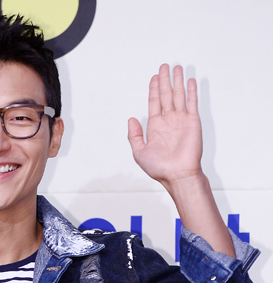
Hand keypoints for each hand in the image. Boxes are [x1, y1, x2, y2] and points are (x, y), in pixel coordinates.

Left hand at [128, 64, 202, 188]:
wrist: (178, 174)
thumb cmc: (159, 168)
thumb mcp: (139, 152)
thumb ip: (134, 135)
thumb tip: (131, 119)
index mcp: (156, 127)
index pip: (154, 102)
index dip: (154, 89)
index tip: (154, 77)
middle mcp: (169, 121)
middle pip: (166, 95)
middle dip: (165, 80)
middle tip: (164, 66)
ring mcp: (181, 120)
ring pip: (179, 95)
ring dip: (178, 81)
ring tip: (177, 67)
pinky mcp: (192, 122)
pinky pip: (192, 102)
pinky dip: (191, 91)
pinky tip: (190, 80)